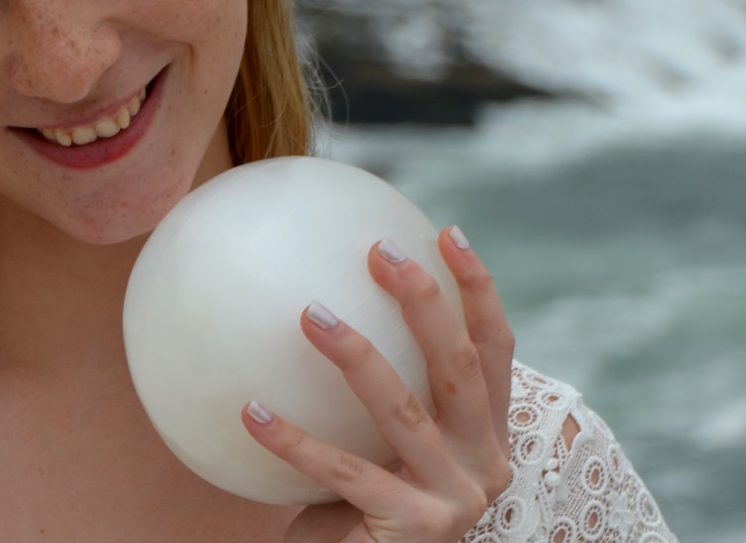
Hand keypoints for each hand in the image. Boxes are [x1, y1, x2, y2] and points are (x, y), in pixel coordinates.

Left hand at [242, 226, 513, 542]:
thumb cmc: (358, 512)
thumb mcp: (381, 447)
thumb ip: (380, 393)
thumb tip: (321, 295)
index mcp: (487, 437)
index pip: (494, 350)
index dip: (477, 289)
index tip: (443, 232)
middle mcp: (486, 466)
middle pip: (459, 367)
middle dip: (425, 301)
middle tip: (379, 251)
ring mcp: (456, 500)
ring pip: (403, 411)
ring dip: (354, 354)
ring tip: (308, 314)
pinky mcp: (415, 529)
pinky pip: (345, 471)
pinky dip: (294, 440)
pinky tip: (251, 410)